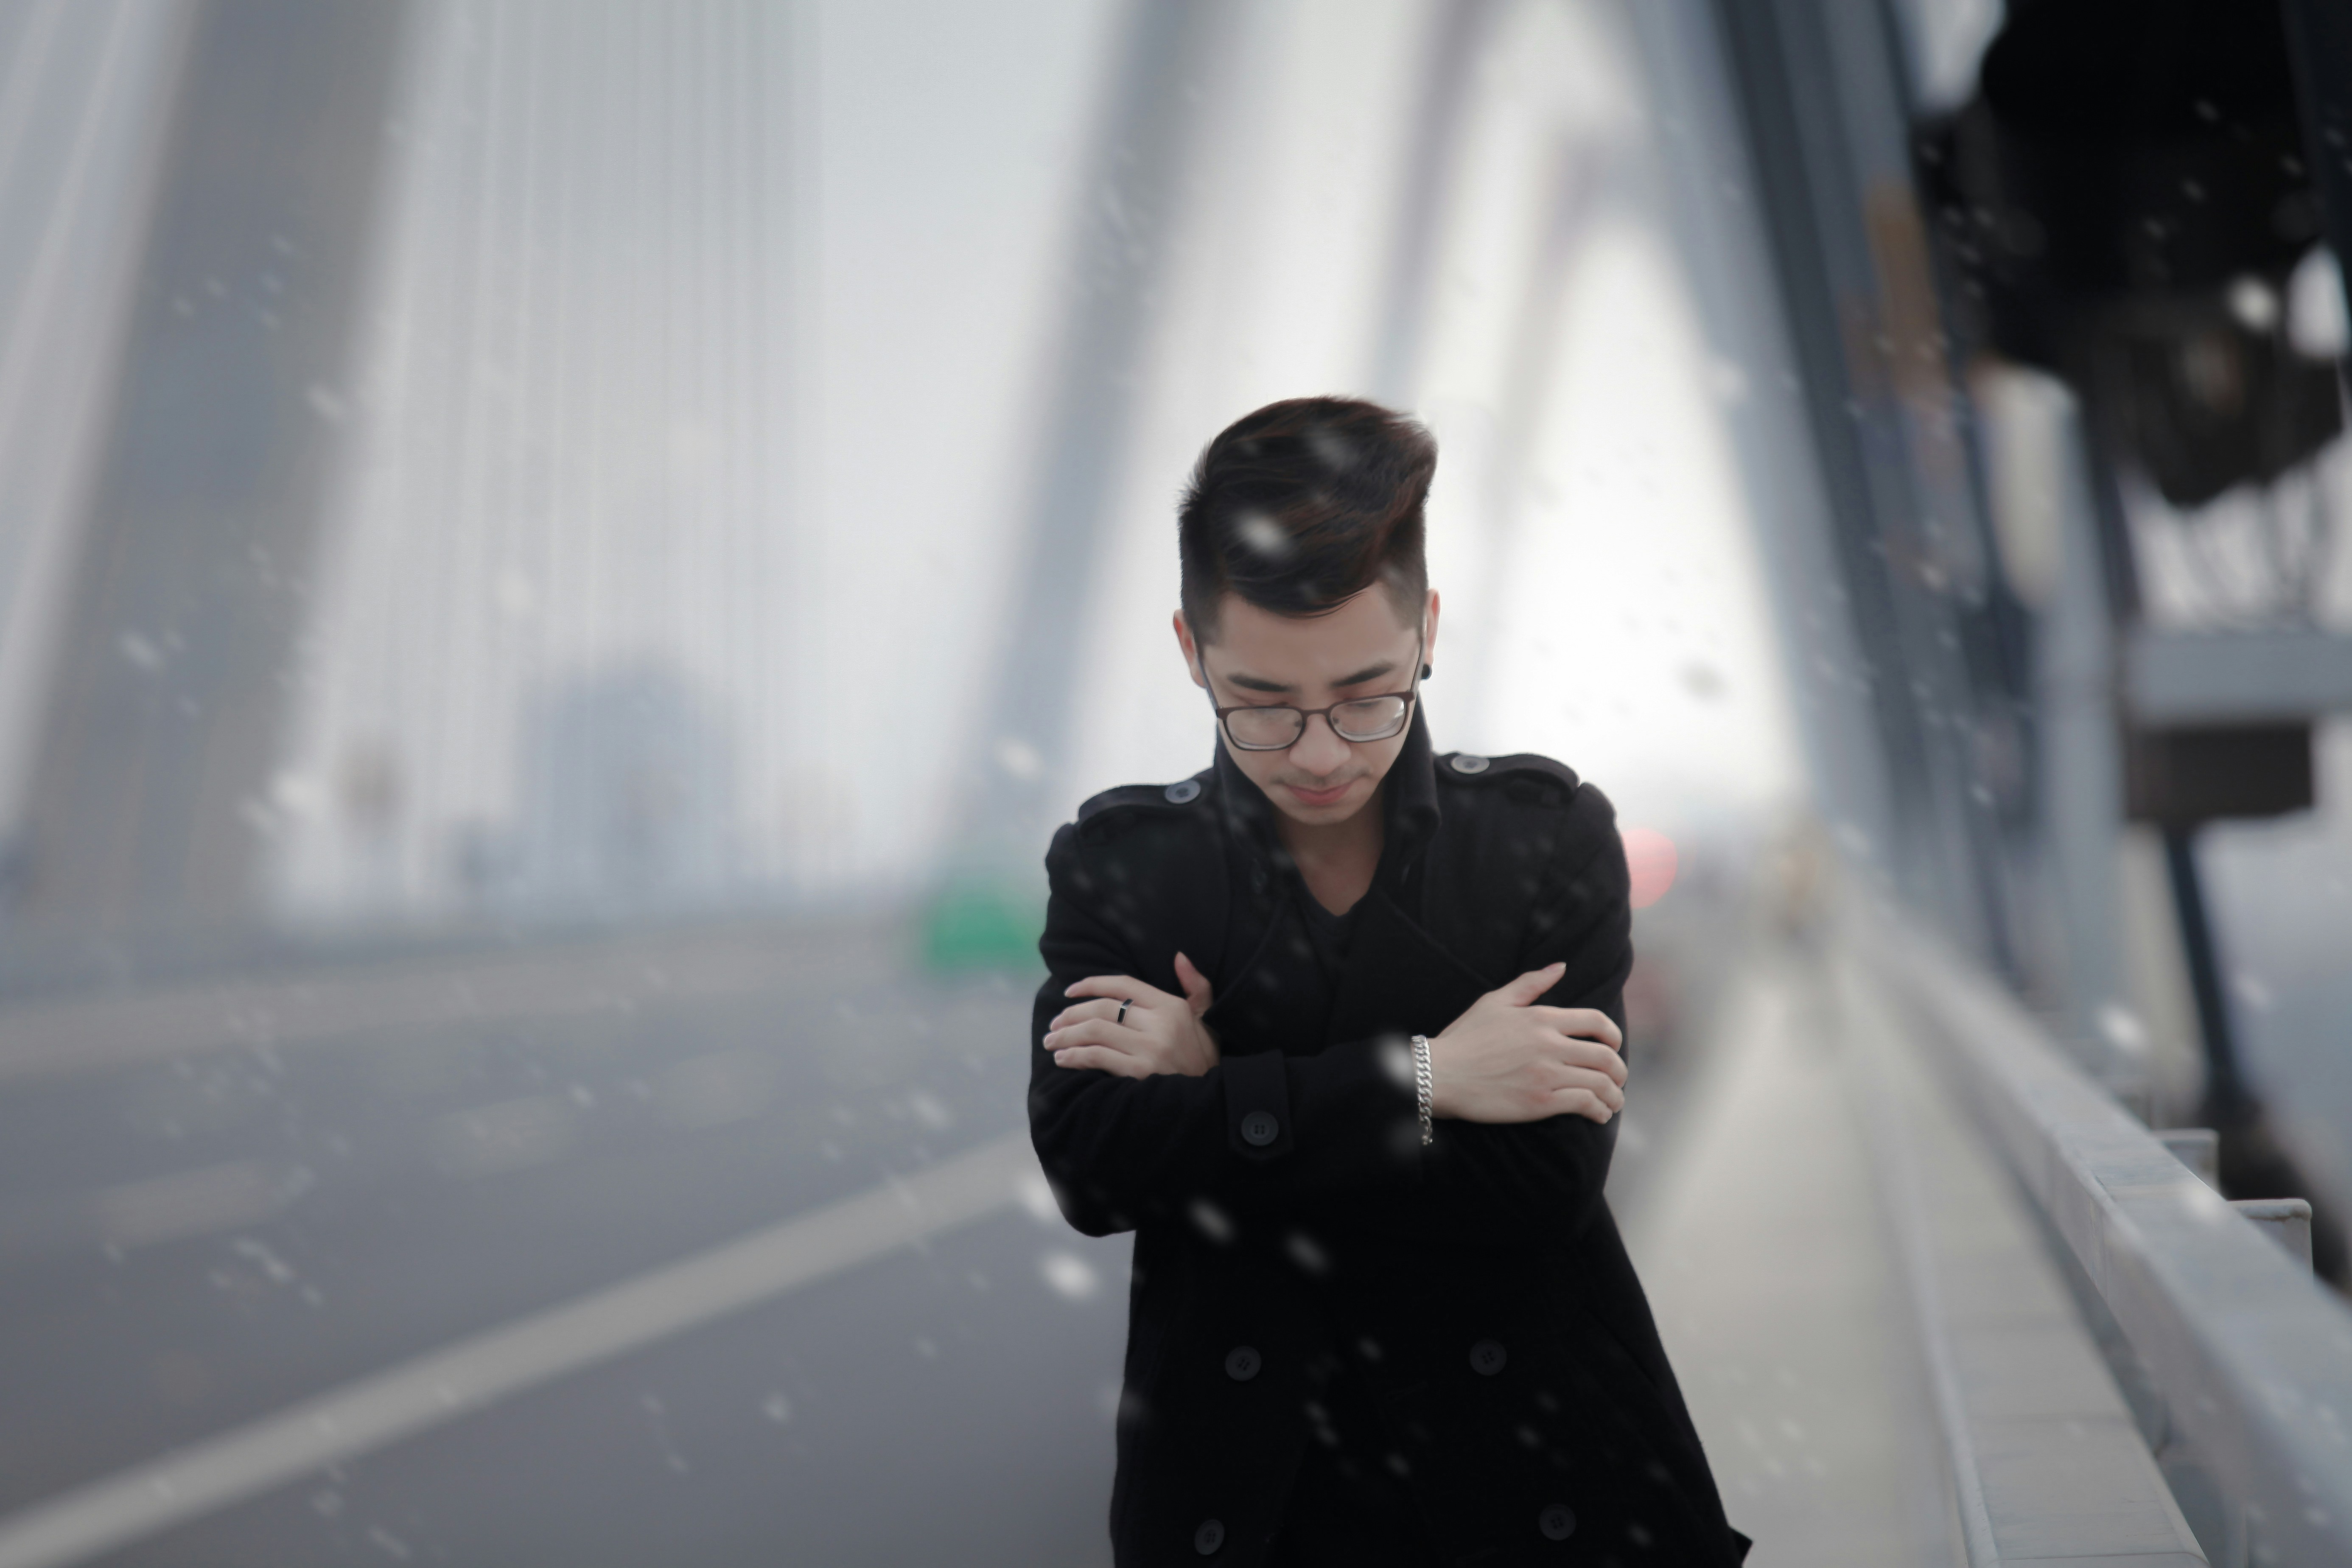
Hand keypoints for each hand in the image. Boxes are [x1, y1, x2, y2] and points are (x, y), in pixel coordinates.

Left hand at [1045, 953, 1220, 1078]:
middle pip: (1103, 1008)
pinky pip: (1098, 1056)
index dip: (1092, 984)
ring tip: (1051, 1041)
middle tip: (1054, 1024)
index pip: (1123, 985)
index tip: (1070, 991)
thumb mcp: (1205, 1018)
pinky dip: (1075, 1056)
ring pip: (1096, 1031)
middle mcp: (1161, 1023)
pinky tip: (1063, 1058)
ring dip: (1066, 1035)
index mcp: (1172, 1006)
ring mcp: (1151, 1048)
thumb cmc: (1203, 1058)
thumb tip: (1179, 956)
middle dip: (1071, 1014)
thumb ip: (1195, 986)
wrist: (1211, 1099)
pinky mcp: (1141, 1072)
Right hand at [1427, 962, 1625, 1124]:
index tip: (1614, 1046)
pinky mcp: (1540, 1102)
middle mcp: (1549, 1045)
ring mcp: (1546, 1074)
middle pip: (1605, 1056)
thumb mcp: (1494, 1001)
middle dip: (1619, 1071)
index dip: (1614, 1035)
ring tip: (1612, 1102)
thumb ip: (1530, 983)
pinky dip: (1599, 1111)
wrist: (1440, 1073)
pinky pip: (1584, 1104)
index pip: (1596, 1021)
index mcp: (1541, 1018)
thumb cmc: (1465, 1038)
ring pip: (1601, 1083)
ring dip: (1614, 1095)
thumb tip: (1561, 967)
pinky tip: (1598, 1115)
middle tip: (1617, 1080)